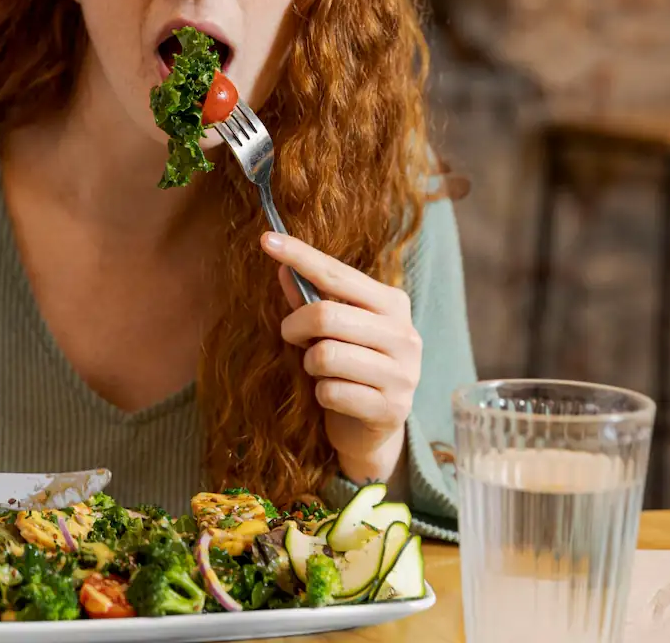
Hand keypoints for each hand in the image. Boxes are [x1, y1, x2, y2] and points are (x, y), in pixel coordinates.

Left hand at [261, 232, 421, 481]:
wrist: (373, 430)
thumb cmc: (349, 368)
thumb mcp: (330, 330)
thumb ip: (309, 299)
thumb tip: (281, 268)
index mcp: (392, 303)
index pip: (337, 272)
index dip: (299, 255)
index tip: (265, 238)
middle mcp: (404, 334)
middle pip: (325, 314)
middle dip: (294, 326)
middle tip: (292, 337)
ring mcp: (403, 373)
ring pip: (325, 355)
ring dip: (309, 364)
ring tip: (319, 370)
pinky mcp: (392, 408)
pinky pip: (330, 391)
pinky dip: (320, 394)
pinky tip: (333, 397)